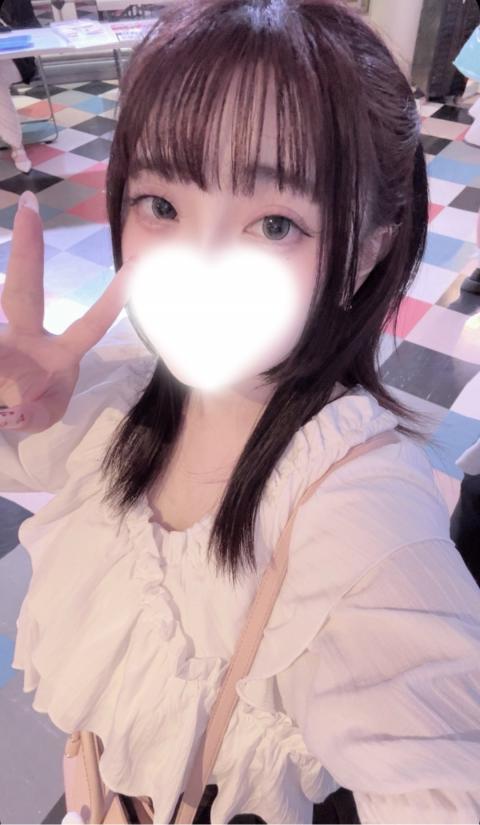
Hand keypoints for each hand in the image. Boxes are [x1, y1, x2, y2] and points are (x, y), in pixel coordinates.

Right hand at [0, 191, 134, 432]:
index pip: (89, 325)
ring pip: (5, 314)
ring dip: (4, 368)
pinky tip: (4, 397)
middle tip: (28, 205)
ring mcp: (6, 338)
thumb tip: (15, 416)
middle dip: (28, 249)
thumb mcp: (38, 417)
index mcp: (58, 354)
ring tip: (12, 347)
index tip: (136, 269)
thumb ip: (32, 417)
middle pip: (24, 290)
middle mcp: (30, 338)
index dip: (111, 301)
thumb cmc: (29, 409)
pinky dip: (1, 389)